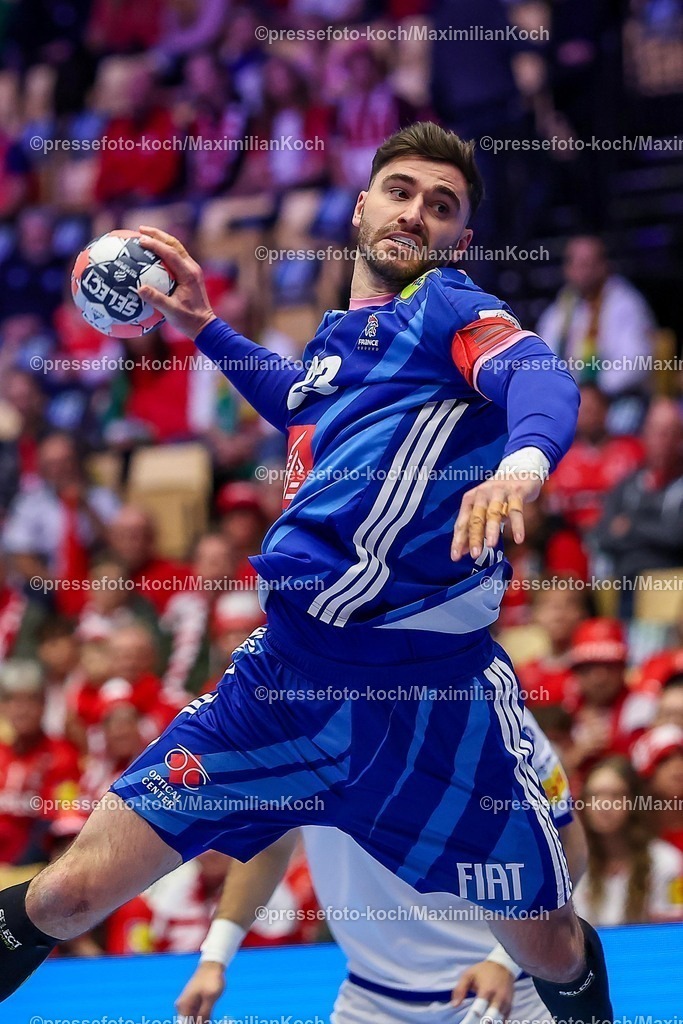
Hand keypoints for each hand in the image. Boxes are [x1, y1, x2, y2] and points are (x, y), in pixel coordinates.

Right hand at [136, 225, 215, 340]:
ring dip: (160, 240)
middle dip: (157, 234)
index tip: (140, 239)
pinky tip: (149, 254)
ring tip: (143, 235)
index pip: (171, 253)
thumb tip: (139, 288)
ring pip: (175, 248)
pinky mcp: (188, 274)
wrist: (205, 326)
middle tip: (139, 229)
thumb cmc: (189, 320)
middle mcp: (191, 268)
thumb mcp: (171, 312)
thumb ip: (156, 299)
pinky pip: (174, 257)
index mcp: (189, 274)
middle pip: (174, 244)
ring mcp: (191, 270)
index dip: (155, 244)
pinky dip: (162, 251)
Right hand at [175, 960, 225, 1023]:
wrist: (212, 965)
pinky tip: (209, 1018)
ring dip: (201, 1021)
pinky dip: (202, 1018)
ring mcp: (187, 1004)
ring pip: (193, 1020)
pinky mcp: (193, 1003)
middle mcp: (182, 1007)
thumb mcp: (210, 997)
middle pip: (189, 1022)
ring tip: (209, 1018)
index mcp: (183, 1006)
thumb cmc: (211, 979)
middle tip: (208, 1021)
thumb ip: (204, 1014)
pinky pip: (196, 1015)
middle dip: (199, 1023)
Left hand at [451, 473, 541, 560]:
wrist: (520, 471)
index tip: (455, 557)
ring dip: (492, 529)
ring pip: (494, 513)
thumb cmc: (498, 496)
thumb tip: (463, 550)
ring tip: (491, 545)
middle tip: (474, 554)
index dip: (458, 540)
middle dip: (474, 537)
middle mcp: (482, 494)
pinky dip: (517, 525)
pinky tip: (519, 539)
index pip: (462, 523)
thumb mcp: (484, 510)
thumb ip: (473, 528)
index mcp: (470, 500)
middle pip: (476, 518)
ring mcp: (499, 492)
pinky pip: (516, 510)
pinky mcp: (516, 492)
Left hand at [451, 960, 513, 1022]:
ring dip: (489, 1022)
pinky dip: (497, 1023)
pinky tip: (490, 1022)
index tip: (465, 1022)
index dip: (471, 1019)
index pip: (478, 1009)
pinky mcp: (509, 1007)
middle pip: (491, 1019)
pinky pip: (504, 1020)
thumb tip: (454, 1005)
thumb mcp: (469, 974)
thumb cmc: (483, 971)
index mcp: (486, 990)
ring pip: (498, 1020)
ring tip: (480, 1022)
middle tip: (474, 1023)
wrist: (503, 966)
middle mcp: (498, 999)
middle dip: (482, 1023)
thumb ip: (460, 989)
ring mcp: (505, 1004)